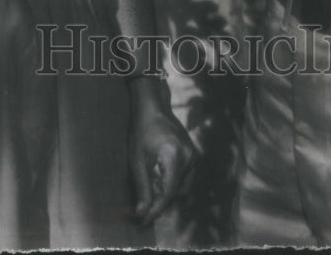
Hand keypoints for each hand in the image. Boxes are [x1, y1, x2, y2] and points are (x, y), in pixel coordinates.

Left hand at [128, 80, 195, 223]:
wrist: (153, 108)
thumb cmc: (142, 131)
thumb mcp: (137, 160)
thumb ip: (142, 188)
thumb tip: (142, 214)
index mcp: (175, 157)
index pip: (169, 193)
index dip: (156, 210)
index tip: (143, 223)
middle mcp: (189, 157)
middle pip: (176, 191)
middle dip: (159, 204)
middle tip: (141, 214)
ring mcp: (193, 155)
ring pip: (180, 186)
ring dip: (165, 195)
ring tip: (148, 198)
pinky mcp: (192, 154)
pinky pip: (182, 176)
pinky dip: (170, 184)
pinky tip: (157, 183)